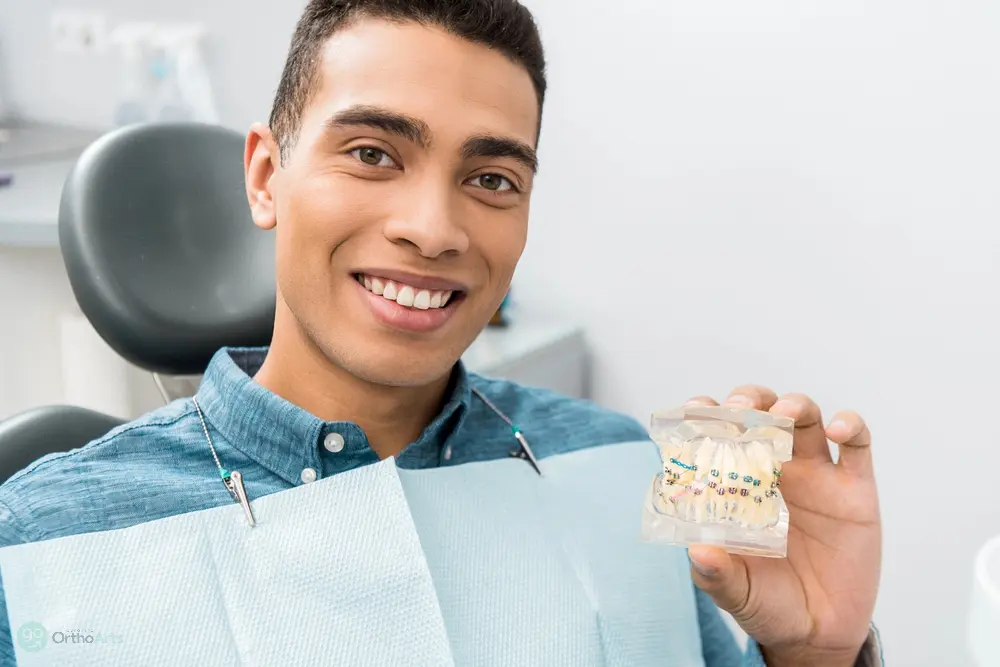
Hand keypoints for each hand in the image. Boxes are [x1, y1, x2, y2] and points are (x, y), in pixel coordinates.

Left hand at [683, 386, 880, 666]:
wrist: (820, 632)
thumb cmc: (768, 603)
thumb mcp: (735, 591)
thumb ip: (715, 574)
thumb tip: (697, 552)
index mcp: (738, 483)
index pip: (719, 434)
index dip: (706, 415)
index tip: (693, 408)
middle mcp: (776, 470)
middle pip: (762, 411)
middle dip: (749, 399)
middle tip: (737, 409)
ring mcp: (816, 475)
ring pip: (807, 417)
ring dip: (795, 404)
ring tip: (784, 413)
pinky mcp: (855, 489)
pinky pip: (858, 444)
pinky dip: (850, 425)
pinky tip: (837, 430)